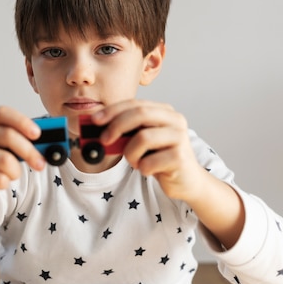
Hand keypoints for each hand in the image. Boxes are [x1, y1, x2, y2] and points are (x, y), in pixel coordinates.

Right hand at [0, 106, 45, 206]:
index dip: (22, 121)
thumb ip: (19, 143)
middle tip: (41, 163)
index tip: (38, 134)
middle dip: (29, 150)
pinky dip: (5, 182)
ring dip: (16, 171)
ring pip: (4, 160)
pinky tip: (1, 182)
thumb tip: (50, 145)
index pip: (2, 113)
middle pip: (7, 135)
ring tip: (13, 175)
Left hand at [91, 100, 205, 202]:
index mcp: (164, 111)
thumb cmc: (160, 158)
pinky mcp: (180, 158)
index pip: (135, 103)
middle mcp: (175, 120)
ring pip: (143, 138)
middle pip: (140, 113)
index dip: (113, 110)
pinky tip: (149, 170)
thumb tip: (95, 130)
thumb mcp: (140, 142)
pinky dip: (142, 168)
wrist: (187, 180)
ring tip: (136, 161)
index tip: (95, 120)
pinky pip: (149, 161)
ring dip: (131, 153)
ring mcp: (180, 138)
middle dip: (117, 125)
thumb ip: (124, 133)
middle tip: (103, 139)